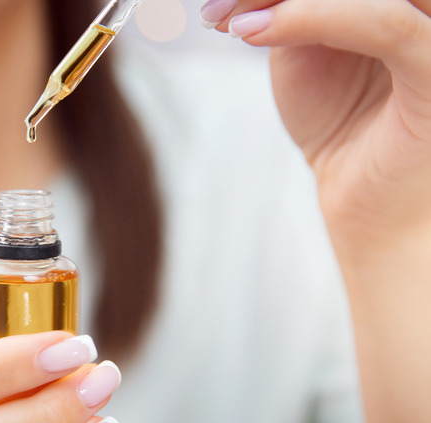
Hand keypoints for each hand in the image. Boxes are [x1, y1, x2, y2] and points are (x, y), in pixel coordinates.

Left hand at [202, 0, 430, 246]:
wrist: (366, 198)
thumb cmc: (340, 124)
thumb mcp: (308, 49)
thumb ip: (296, 7)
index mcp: (402, 3)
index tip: (218, 4)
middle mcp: (425, 12)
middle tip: (216, 12)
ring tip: (228, 22)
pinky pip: (386, 25)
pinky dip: (313, 17)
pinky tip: (252, 32)